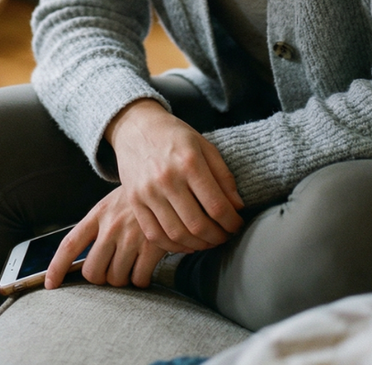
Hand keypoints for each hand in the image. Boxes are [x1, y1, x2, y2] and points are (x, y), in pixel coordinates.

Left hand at [44, 188, 164, 289]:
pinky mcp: (152, 246)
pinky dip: (140, 279)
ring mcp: (131, 236)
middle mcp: (111, 226)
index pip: (70, 244)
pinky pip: (139, 279)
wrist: (166, 185)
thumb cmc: (134, 202)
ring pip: (116, 279)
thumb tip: (78, 263)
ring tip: (130, 262)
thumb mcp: (110, 205)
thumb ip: (95, 229)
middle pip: (93, 272)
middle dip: (99, 277)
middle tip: (109, 268)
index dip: (57, 267)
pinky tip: (144, 265)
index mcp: (98, 214)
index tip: (50, 284)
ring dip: (121, 278)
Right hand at [107, 99, 243, 252]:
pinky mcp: (134, 201)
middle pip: (198, 225)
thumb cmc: (174, 135)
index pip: (217, 206)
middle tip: (225, 236)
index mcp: (189, 162)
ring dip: (198, 245)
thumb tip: (237, 207)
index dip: (232, 222)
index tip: (237, 225)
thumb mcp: (204, 145)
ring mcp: (148, 191)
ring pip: (177, 234)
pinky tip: (186, 243)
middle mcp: (167, 178)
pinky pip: (154, 235)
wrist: (136, 126)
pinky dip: (173, 246)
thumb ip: (223, 176)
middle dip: (218, 237)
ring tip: (208, 240)